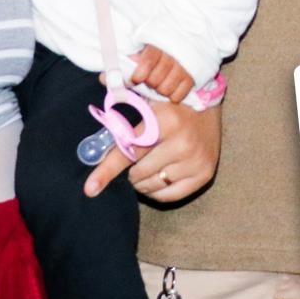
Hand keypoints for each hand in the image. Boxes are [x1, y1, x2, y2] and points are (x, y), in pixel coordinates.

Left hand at [86, 99, 219, 204]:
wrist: (209, 105)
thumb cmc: (171, 104)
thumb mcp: (148, 102)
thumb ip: (121, 114)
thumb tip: (94, 126)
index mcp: (165, 121)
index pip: (128, 151)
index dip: (107, 170)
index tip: (90, 189)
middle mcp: (182, 142)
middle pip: (138, 173)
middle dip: (131, 169)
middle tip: (138, 156)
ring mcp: (195, 160)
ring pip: (152, 186)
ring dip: (142, 181)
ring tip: (149, 165)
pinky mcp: (204, 174)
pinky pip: (169, 196)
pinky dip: (157, 191)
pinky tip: (159, 176)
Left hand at [130, 45, 195, 103]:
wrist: (178, 52)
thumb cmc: (156, 54)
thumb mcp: (143, 50)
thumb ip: (136, 57)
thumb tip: (132, 62)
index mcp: (158, 46)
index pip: (148, 60)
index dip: (140, 73)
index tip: (135, 79)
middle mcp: (172, 56)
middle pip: (154, 80)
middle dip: (149, 83)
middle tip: (149, 80)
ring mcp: (183, 68)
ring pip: (165, 90)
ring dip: (160, 90)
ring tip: (160, 84)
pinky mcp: (191, 79)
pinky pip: (178, 96)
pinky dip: (171, 96)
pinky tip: (170, 89)